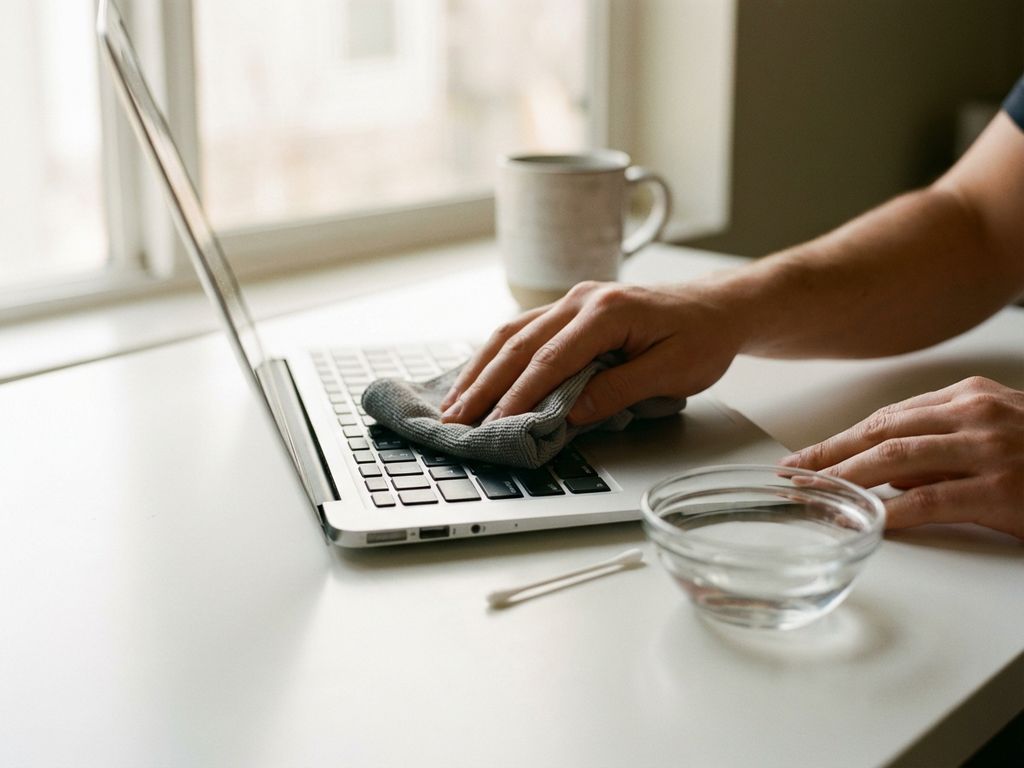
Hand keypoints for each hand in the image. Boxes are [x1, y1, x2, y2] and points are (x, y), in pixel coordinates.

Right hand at [439, 280, 743, 425]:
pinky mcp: (568, 310)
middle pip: (518, 344)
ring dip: (479, 371)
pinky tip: (477, 378)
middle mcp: (580, 299)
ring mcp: (571, 300)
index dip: (520, 394)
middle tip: (454, 420)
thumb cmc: (701, 338)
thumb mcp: (671, 371)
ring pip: (511, 334)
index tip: (496, 423)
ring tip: (452, 405)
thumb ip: (617, 391)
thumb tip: (567, 415)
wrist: (717, 308)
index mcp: (606, 311)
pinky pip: (522, 331)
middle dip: (483, 385)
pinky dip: (495, 358)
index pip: (550, 359)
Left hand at [780, 376, 1023, 538]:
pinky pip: (932, 499)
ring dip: (845, 479)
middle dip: (829, 455)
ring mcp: (990, 448)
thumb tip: (885, 472)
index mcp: (970, 396)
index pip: (888, 416)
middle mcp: (975, 414)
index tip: (807, 455)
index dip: (841, 438)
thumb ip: (942, 447)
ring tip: (812, 496)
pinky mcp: (1004, 488)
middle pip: (881, 432)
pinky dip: (893, 511)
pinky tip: (868, 522)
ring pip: (895, 459)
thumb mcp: (996, 434)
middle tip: (791, 474)